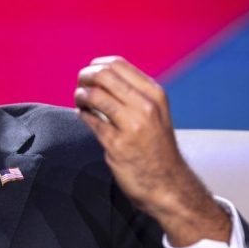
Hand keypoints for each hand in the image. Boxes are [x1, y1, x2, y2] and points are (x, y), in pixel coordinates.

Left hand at [74, 56, 228, 245]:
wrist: (167, 183)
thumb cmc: (157, 146)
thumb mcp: (155, 112)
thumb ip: (133, 93)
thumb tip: (99, 74)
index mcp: (155, 94)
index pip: (117, 64)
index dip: (96, 65)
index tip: (89, 74)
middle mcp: (146, 106)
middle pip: (102, 76)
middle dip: (84, 78)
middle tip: (80, 87)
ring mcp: (132, 125)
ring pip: (94, 96)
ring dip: (80, 96)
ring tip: (80, 102)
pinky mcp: (117, 144)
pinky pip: (90, 120)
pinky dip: (82, 114)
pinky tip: (85, 116)